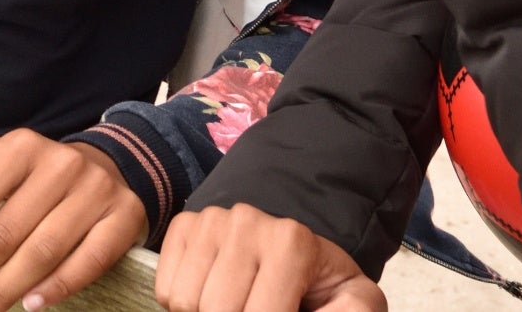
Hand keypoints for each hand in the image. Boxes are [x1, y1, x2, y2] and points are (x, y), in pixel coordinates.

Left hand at [0, 131, 145, 311]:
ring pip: (43, 251)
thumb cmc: (35, 171)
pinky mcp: (125, 217)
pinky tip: (29, 304)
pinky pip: (89, 261)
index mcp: (21, 146)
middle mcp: (60, 164)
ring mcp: (96, 191)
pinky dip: (57, 286)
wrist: (109, 167)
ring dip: (5, 289)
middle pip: (5, 232)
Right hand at [154, 207, 382, 311]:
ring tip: (236, 310)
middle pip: (217, 310)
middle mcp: (247, 220)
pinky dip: (183, 305)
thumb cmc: (325, 287)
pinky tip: (213, 297)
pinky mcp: (186, 226)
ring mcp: (212, 220)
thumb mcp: (355, 303)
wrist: (300, 252)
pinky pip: (166, 287)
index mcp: (291, 242)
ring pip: (185, 302)